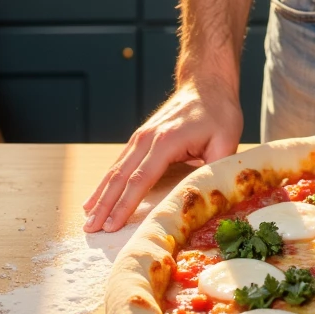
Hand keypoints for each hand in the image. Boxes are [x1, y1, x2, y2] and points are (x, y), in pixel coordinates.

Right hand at [83, 75, 243, 231]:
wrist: (206, 83)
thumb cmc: (219, 113)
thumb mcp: (227, 140)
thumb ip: (216, 169)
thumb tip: (206, 197)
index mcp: (167, 141)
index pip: (141, 179)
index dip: (125, 204)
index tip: (112, 226)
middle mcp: (148, 138)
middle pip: (120, 176)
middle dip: (104, 205)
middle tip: (90, 230)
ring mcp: (141, 136)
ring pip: (115, 169)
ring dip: (100, 195)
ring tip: (88, 219)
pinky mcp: (140, 137)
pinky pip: (120, 162)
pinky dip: (106, 181)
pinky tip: (97, 197)